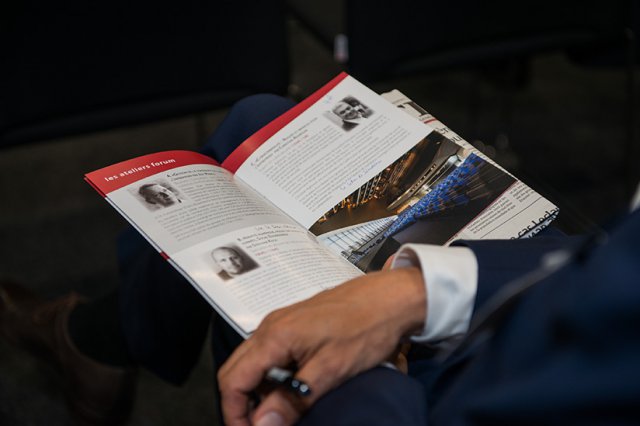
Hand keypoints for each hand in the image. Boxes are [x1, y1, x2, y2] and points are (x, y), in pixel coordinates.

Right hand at [217, 266, 424, 425]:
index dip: (235, 413)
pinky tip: (296, 389)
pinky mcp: (296, 326)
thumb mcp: (331, 370)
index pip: (233, 380)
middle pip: (236, 371)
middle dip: (243, 404)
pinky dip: (275, 377)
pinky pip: (272, 355)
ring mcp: (283, 324)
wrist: (392, 298)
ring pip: (254, 364)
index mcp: (274, 336)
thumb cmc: (366, 326)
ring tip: (284, 412)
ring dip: (261, 391)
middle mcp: (271, 327)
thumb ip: (293, 399)